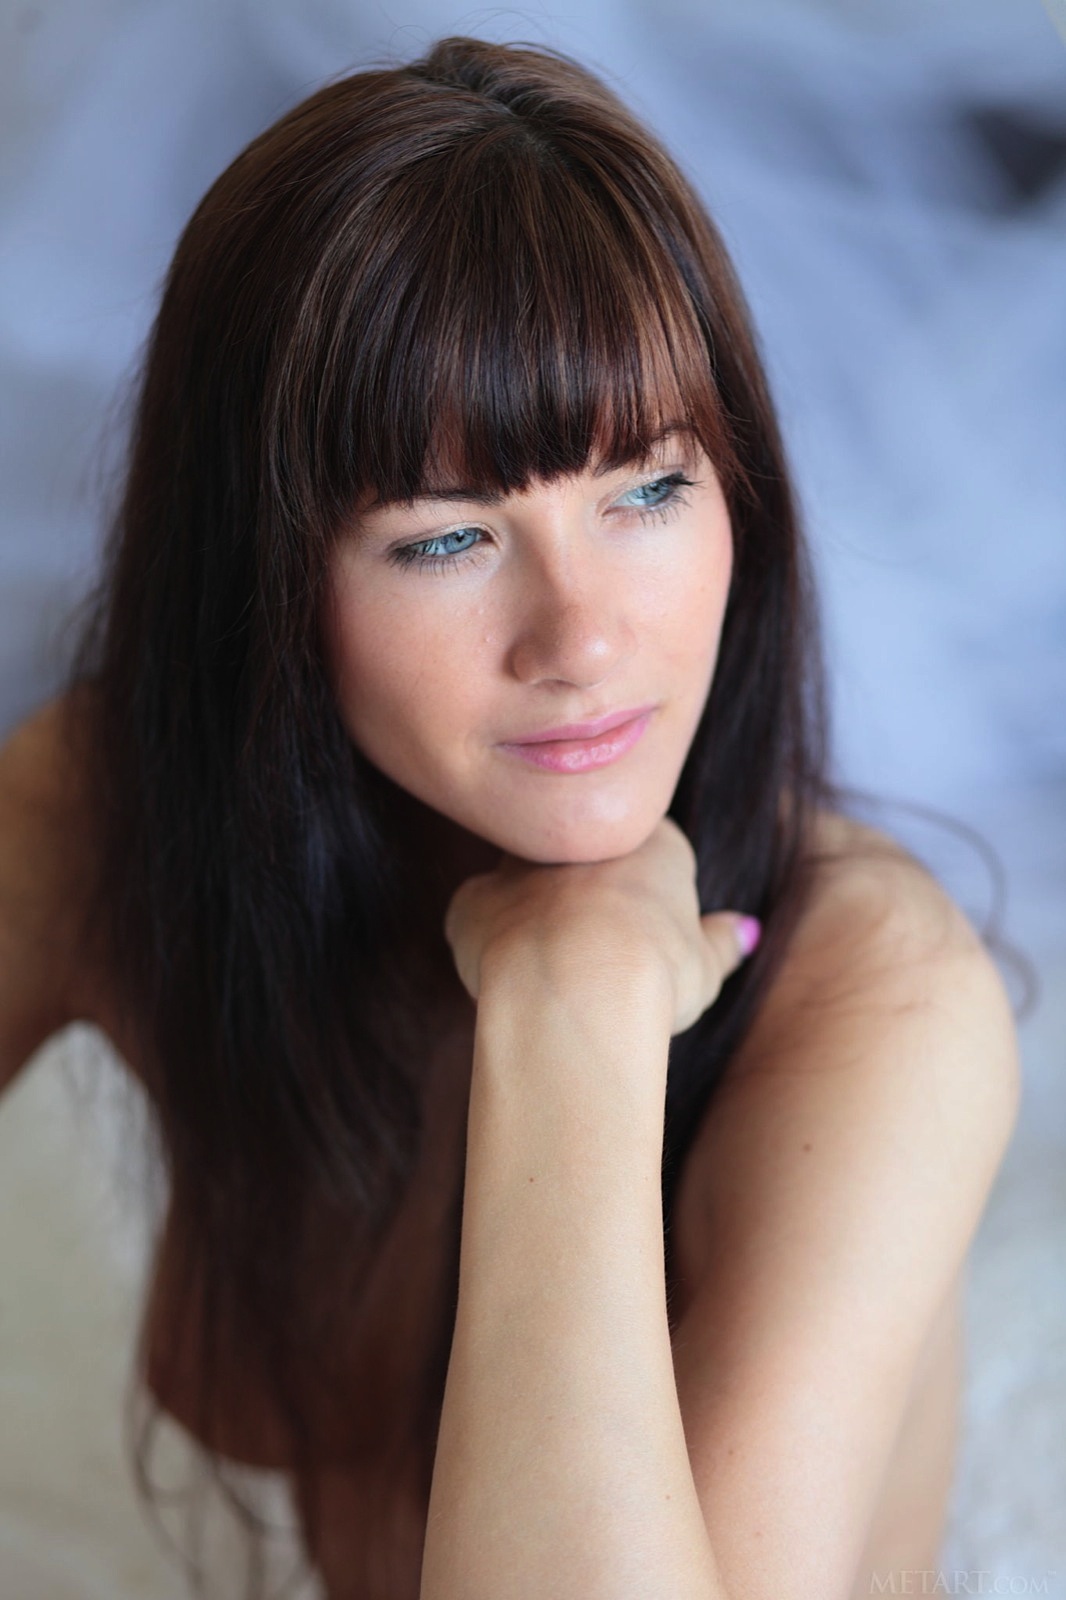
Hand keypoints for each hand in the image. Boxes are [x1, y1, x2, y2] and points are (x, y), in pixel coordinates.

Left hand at [443, 816, 759, 1035]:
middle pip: (582, 866)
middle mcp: (580, 838)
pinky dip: (489, 950)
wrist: (580, 986)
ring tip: (556, 982)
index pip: (647, 861)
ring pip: (526, 887)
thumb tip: (744, 931)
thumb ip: (720, 943)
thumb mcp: (705, 967)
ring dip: (536, 923)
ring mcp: (521, 863)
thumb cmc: (655, 976)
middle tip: (599, 967)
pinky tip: (512, 988)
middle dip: (585, 907)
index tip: (646, 953)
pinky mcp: (473, 899)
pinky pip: (478, 921)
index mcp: (648, 842)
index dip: (645, 911)